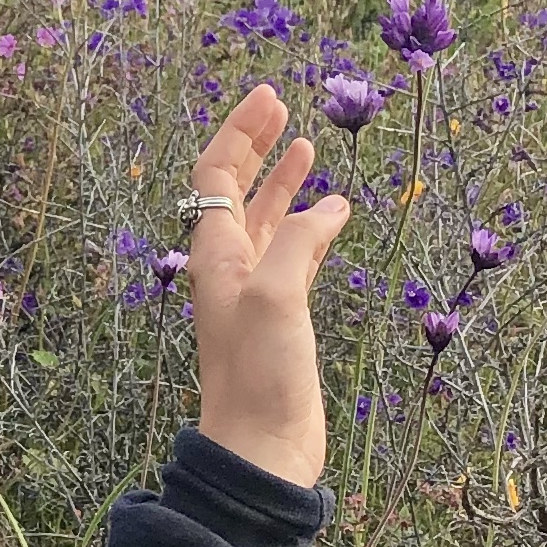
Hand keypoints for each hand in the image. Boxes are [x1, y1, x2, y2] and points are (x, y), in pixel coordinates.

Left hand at [181, 85, 350, 488]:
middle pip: (236, 188)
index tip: (270, 96)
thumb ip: (298, 241)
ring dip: (283, 182)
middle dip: (257, 146)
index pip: (216, 173)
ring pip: (266, 220)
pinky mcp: (283, 318)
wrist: (262, 449)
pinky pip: (293, 255)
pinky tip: (331, 213)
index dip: (239, 131)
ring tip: (307, 148)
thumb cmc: (259, 378)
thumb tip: (328, 206)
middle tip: (284, 107)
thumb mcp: (276, 297)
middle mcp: (230, 267)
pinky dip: (308, 226)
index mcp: (215, 254)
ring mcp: (256, 292)